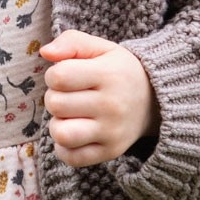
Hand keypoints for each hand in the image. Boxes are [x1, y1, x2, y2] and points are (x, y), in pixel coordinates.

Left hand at [38, 30, 159, 167]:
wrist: (154, 101)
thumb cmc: (118, 71)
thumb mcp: (101, 48)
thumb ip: (71, 41)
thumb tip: (45, 52)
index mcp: (108, 75)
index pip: (58, 77)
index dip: (54, 75)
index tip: (66, 76)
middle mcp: (112, 105)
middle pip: (56, 104)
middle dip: (55, 98)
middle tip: (70, 95)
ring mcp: (112, 132)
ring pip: (62, 134)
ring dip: (57, 124)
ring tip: (69, 116)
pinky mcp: (110, 152)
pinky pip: (72, 158)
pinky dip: (64, 148)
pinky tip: (73, 133)